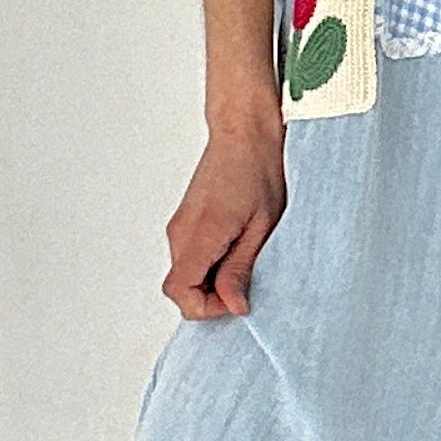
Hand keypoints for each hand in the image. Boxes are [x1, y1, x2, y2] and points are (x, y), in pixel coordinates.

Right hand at [162, 114, 286, 318]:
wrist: (244, 132)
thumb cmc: (257, 169)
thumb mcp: (261, 227)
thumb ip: (241, 269)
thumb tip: (234, 305)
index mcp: (198, 235)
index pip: (181, 293)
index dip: (208, 307)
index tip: (239, 298)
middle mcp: (180, 233)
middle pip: (181, 287)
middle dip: (213, 295)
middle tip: (248, 280)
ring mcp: (180, 226)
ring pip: (188, 273)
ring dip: (214, 278)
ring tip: (247, 256)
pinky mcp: (187, 221)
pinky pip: (192, 256)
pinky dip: (212, 263)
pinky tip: (239, 246)